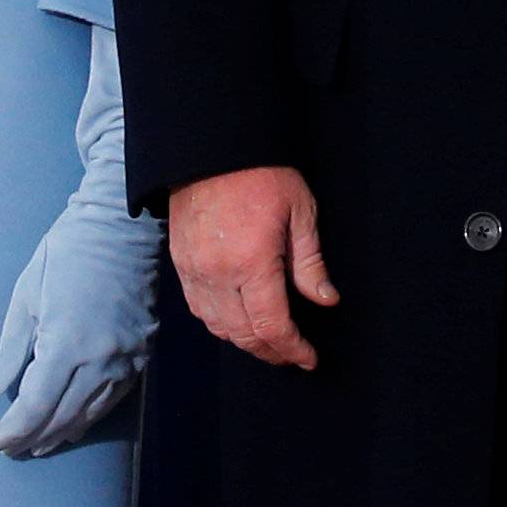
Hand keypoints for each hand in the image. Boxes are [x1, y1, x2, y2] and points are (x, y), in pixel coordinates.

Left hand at [0, 27, 160, 456]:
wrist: (123, 226)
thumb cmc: (67, 252)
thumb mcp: (27, 291)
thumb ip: (13, 345)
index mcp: (66, 342)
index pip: (36, 404)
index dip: (16, 429)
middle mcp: (100, 359)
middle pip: (63, 416)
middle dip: (35, 436)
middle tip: (14, 449)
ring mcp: (126, 358)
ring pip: (90, 412)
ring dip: (63, 431)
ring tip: (40, 445)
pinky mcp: (141, 353)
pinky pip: (113, 397)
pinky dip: (90, 414)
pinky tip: (75, 422)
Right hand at [169, 167, 337, 369]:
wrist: (212, 147)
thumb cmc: (263, 175)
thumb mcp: (300, 212)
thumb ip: (310, 263)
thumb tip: (326, 301)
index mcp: (252, 263)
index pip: (271, 327)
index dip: (292, 350)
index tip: (308, 358)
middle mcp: (219, 273)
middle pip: (243, 335)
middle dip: (270, 351)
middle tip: (292, 354)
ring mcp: (194, 269)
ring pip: (217, 327)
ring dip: (243, 340)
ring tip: (267, 340)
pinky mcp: (180, 261)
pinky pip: (198, 307)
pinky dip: (218, 323)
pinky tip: (237, 319)